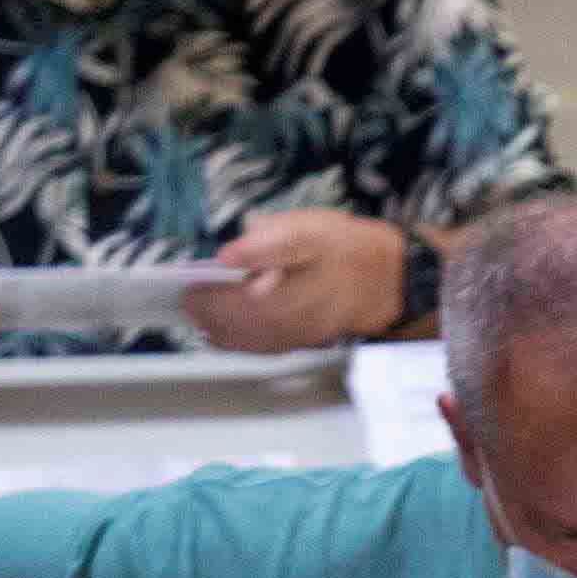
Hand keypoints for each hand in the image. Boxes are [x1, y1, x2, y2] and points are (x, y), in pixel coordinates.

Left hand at [193, 210, 416, 354]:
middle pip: (228, 328)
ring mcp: (290, 339)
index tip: (185, 282)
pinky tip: (228, 331)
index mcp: (277, 300)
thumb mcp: (309, 230)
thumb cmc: (348, 250)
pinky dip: (238, 340)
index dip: (199, 295)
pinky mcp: (300, 341)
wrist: (392, 280)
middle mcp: (280, 328)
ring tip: (200, 313)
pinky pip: (259, 347)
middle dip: (204, 314)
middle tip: (188, 298)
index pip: (223, 305)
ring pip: (242, 342)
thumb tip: (225, 256)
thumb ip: (266, 243)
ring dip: (217, 329)